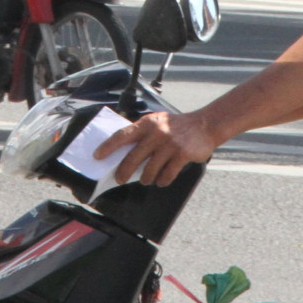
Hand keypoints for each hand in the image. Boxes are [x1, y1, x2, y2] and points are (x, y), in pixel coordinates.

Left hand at [94, 109, 219, 186]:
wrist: (204, 125)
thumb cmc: (176, 126)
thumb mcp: (157, 122)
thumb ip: (142, 133)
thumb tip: (122, 153)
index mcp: (147, 123)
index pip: (122, 135)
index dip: (108, 146)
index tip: (98, 156)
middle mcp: (157, 132)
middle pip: (134, 157)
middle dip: (124, 171)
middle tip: (119, 178)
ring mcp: (170, 143)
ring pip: (150, 169)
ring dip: (146, 178)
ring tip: (146, 179)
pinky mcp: (182, 154)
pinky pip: (167, 174)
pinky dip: (162, 181)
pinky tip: (161, 180)